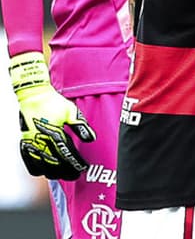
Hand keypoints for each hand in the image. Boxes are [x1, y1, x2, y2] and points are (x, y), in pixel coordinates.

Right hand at [9, 52, 95, 179]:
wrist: (33, 96)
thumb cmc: (54, 103)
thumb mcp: (72, 112)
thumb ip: (81, 127)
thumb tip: (91, 139)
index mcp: (54, 133)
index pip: (67, 154)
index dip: (76, 163)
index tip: (83, 168)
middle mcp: (41, 141)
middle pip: (55, 164)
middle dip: (66, 172)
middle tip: (75, 175)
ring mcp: (31, 144)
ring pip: (41, 167)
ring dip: (53, 173)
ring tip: (62, 175)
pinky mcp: (25, 144)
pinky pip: (28, 162)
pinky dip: (37, 169)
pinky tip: (45, 171)